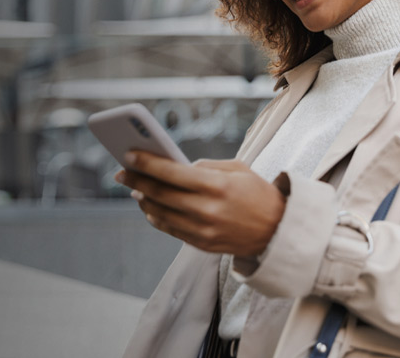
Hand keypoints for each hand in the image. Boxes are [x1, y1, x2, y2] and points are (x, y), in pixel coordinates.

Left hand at [115, 151, 284, 255]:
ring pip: (160, 214)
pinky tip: (149, 207)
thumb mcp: (238, 168)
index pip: (172, 173)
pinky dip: (155, 217)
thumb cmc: (258, 194)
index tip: (128, 155)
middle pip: (160, 194)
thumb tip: (176, 166)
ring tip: (134, 189)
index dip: (146, 163)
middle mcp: (207, 209)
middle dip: (136, 181)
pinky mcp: (202, 244)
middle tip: (121, 172)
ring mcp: (203, 230)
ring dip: (143, 200)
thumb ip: (206, 165)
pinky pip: (170, 229)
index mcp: (217, 186)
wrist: (278, 231)